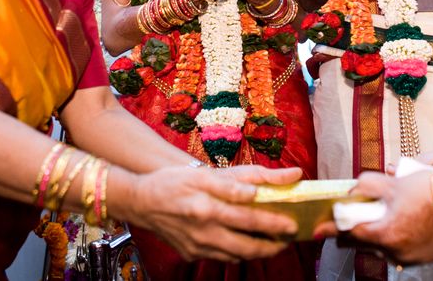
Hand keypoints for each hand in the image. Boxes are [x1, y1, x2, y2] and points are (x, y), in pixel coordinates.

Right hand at [129, 165, 299, 261]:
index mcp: (208, 209)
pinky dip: (237, 253)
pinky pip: (221, 257)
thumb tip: (261, 189)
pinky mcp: (191, 254)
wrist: (140, 202)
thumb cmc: (173, 183)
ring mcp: (197, 247)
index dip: (274, 225)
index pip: (250, 220)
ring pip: (236, 256)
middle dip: (272, 246)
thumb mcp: (204, 174)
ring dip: (257, 252)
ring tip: (272, 242)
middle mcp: (203, 232)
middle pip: (247, 247)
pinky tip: (245, 243)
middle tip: (287, 240)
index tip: (292, 225)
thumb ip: (237, 181)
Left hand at [343, 170, 432, 264]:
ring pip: (388, 249)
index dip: (334, 230)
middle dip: (360, 232)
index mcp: (384, 235)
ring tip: (390, 218)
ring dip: (384, 236)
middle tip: (357, 220)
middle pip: (367, 245)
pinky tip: (410, 224)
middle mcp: (397, 252)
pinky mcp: (429, 258)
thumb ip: (366, 186)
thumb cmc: (428, 190)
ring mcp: (414, 258)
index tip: (321, 231)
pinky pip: (408, 251)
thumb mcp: (392, 182)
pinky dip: (404, 240)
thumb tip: (353, 190)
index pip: (349, 235)